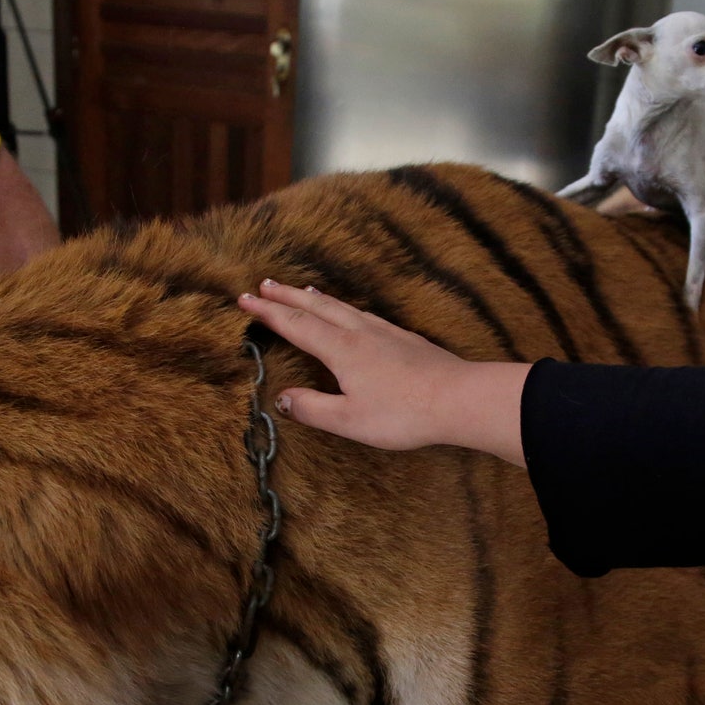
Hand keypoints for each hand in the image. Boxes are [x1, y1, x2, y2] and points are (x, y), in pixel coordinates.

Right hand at [238, 280, 530, 464]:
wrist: (459, 398)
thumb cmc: (404, 413)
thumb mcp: (349, 420)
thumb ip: (313, 408)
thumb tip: (282, 398)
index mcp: (341, 350)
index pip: (296, 325)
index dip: (268, 312)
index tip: (245, 300)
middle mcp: (360, 332)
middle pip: (316, 307)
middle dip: (287, 295)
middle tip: (264, 284)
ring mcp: (385, 332)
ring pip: (342, 307)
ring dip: (316, 298)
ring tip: (302, 290)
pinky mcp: (405, 339)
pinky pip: (365, 314)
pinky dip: (345, 308)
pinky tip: (352, 315)